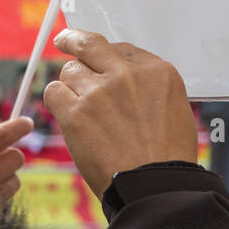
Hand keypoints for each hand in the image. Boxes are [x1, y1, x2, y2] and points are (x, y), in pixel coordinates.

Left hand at [44, 29, 197, 197]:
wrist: (156, 187)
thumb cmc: (167, 157)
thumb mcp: (174, 108)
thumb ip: (147, 86)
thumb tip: (120, 78)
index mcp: (157, 71)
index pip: (121, 49)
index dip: (107, 56)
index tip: (98, 58)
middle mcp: (127, 74)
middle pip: (90, 44)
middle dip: (74, 40)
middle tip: (65, 40)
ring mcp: (99, 91)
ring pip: (69, 70)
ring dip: (71, 85)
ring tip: (80, 108)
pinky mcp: (76, 113)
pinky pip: (53, 92)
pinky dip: (57, 101)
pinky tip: (66, 113)